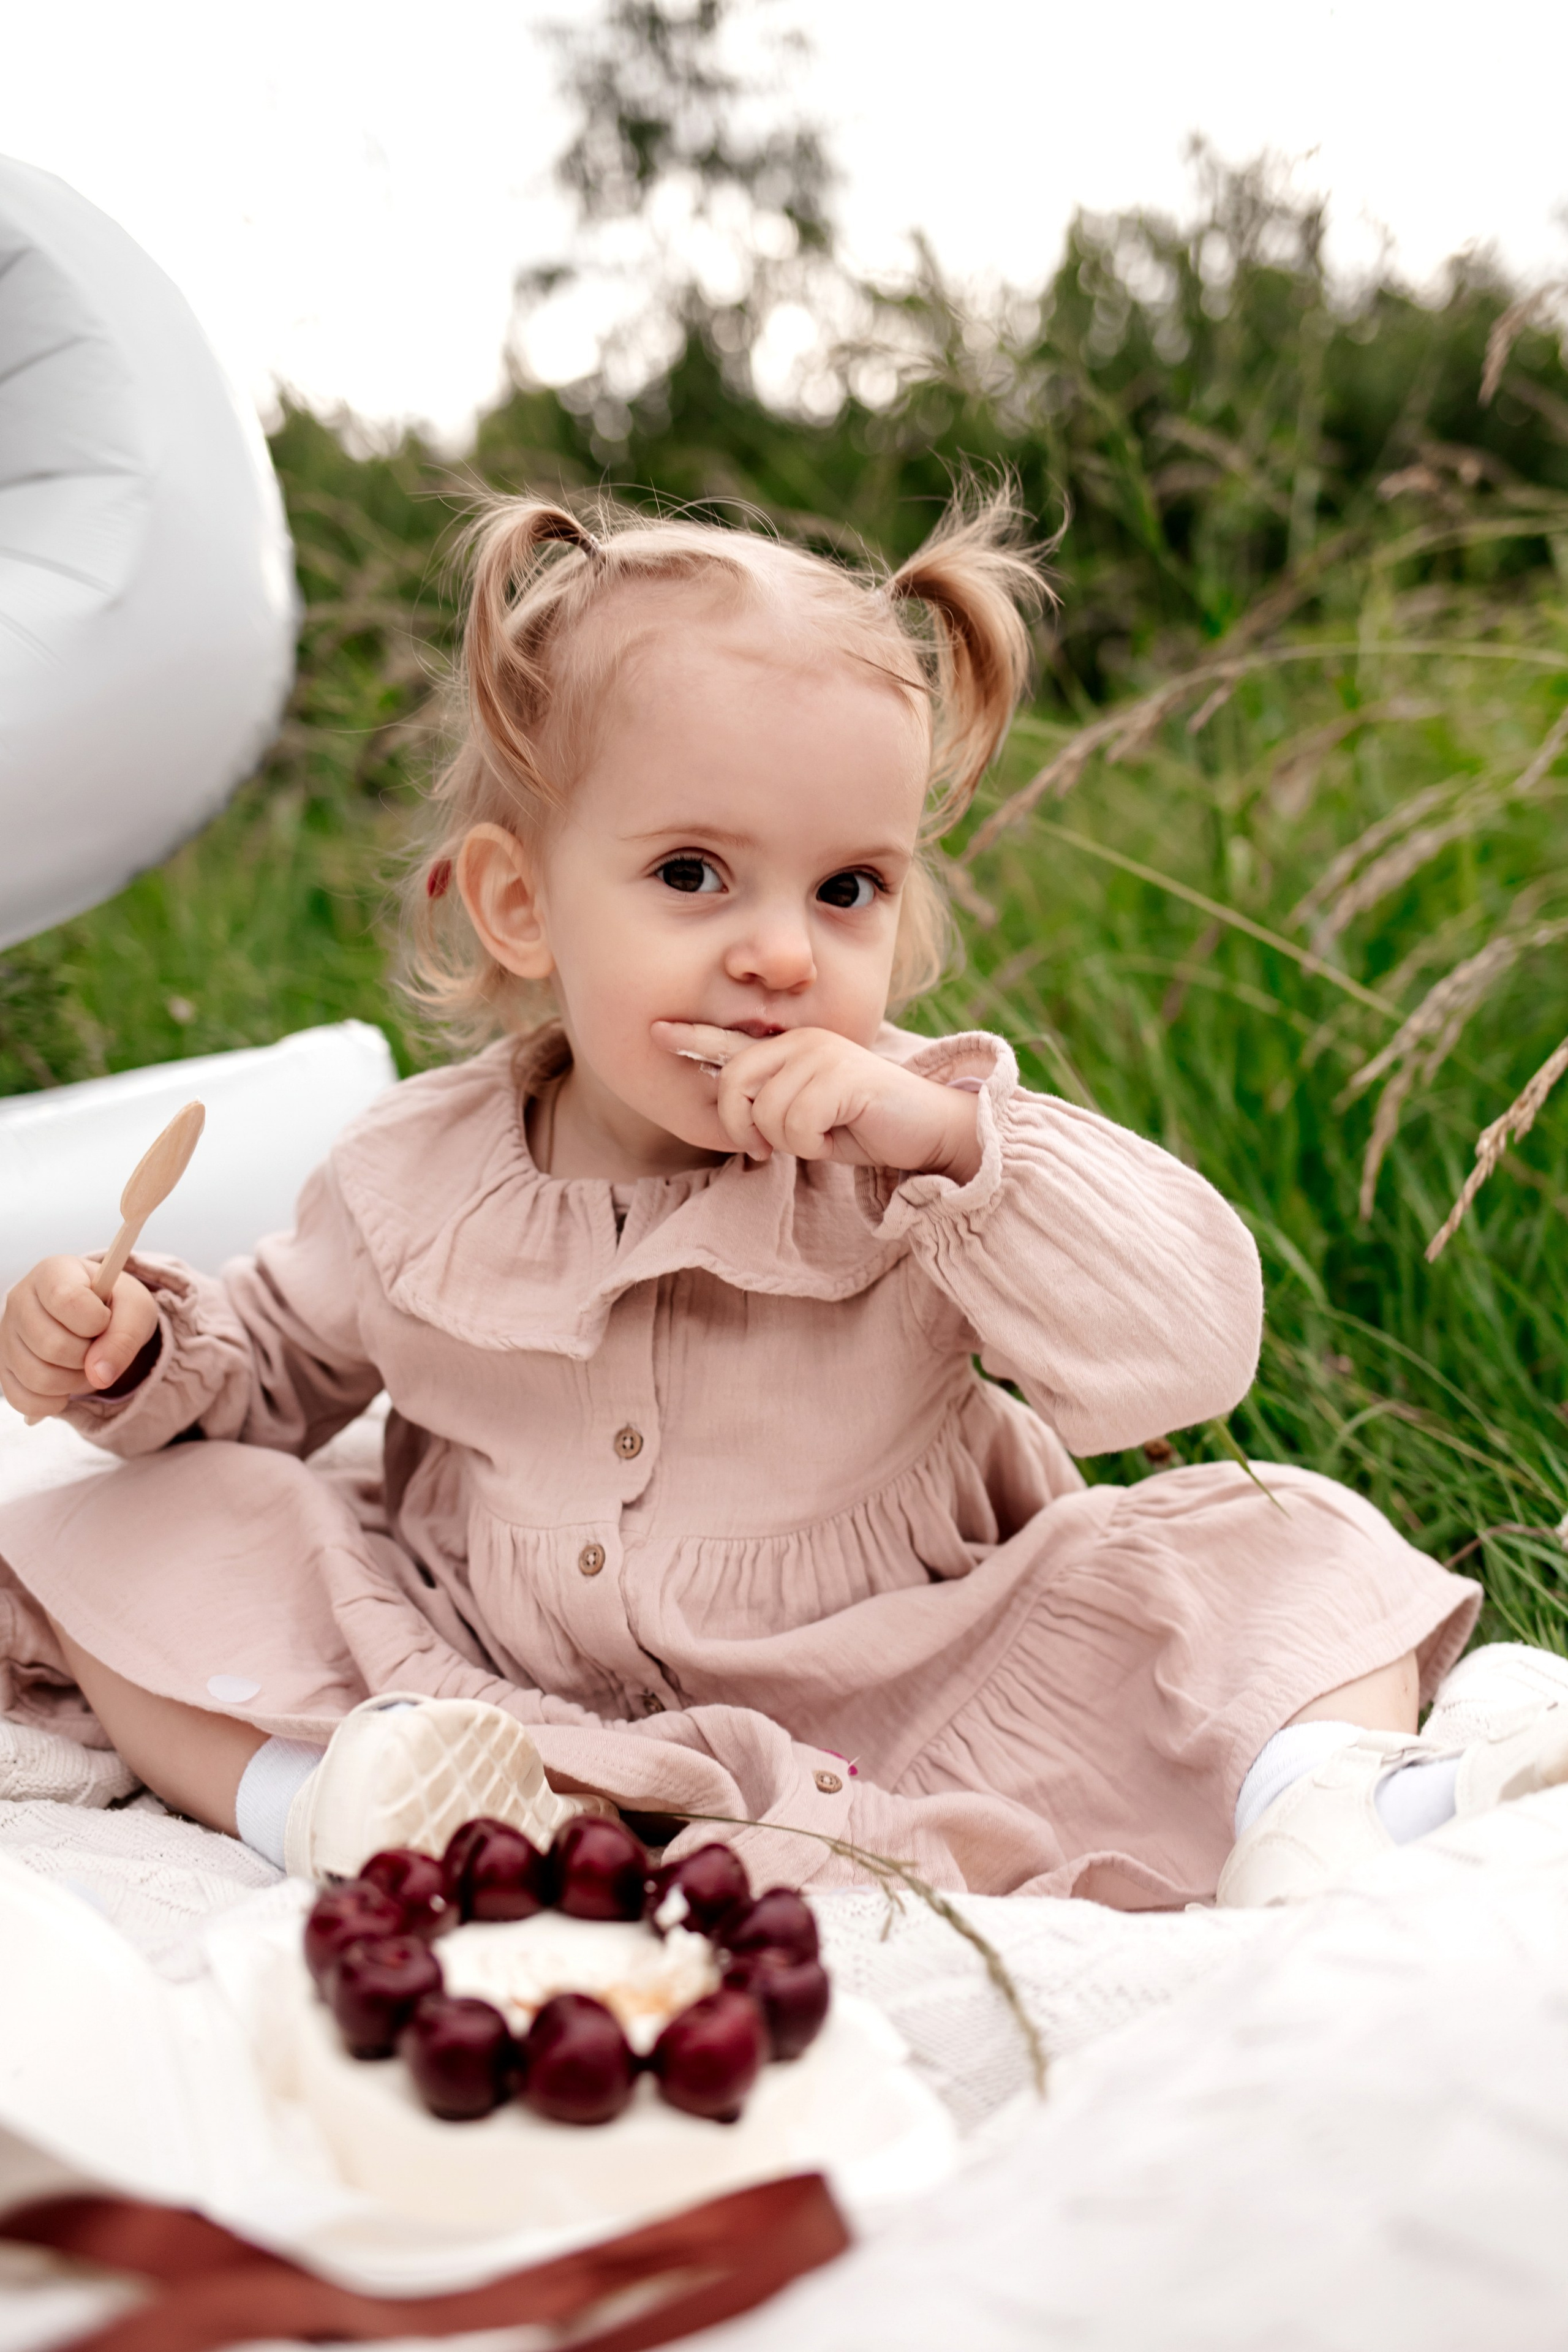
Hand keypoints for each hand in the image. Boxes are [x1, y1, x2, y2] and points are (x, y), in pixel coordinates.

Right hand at [0, 1257, 159, 1420]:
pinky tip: (67, 1385)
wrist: (99, 1320)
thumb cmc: (115, 1307)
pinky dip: (54, 1402)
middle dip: (89, 1357)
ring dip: (75, 1382)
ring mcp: (7, 1335)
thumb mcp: (136, 1309)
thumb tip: (100, 1375)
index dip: (96, 1320)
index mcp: (53, 1272)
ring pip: (38, 1378)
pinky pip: (24, 1399)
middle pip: (52, 1346)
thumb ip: (125, 1336)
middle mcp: (20, 1299)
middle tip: (98, 1347)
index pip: (68, 1300)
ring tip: (85, 1365)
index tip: (105, 1319)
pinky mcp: (4, 1367)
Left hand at [653, 1023, 981, 1177]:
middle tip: (771, 1147)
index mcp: (790, 1046)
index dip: (692, 1041)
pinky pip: (795, 1125)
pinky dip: (813, 1144)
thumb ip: (769, 1105)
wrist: (926, 1130)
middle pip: (734, 1085)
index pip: (730, 1043)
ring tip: (825, 1132)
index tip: (656, 1033)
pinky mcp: (840, 1076)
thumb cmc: (864, 1125)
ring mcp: (821, 1054)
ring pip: (766, 1113)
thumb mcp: (805, 1114)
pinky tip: (840, 1134)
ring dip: (790, 1140)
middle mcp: (801, 1041)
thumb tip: (729, 1110)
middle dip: (743, 1127)